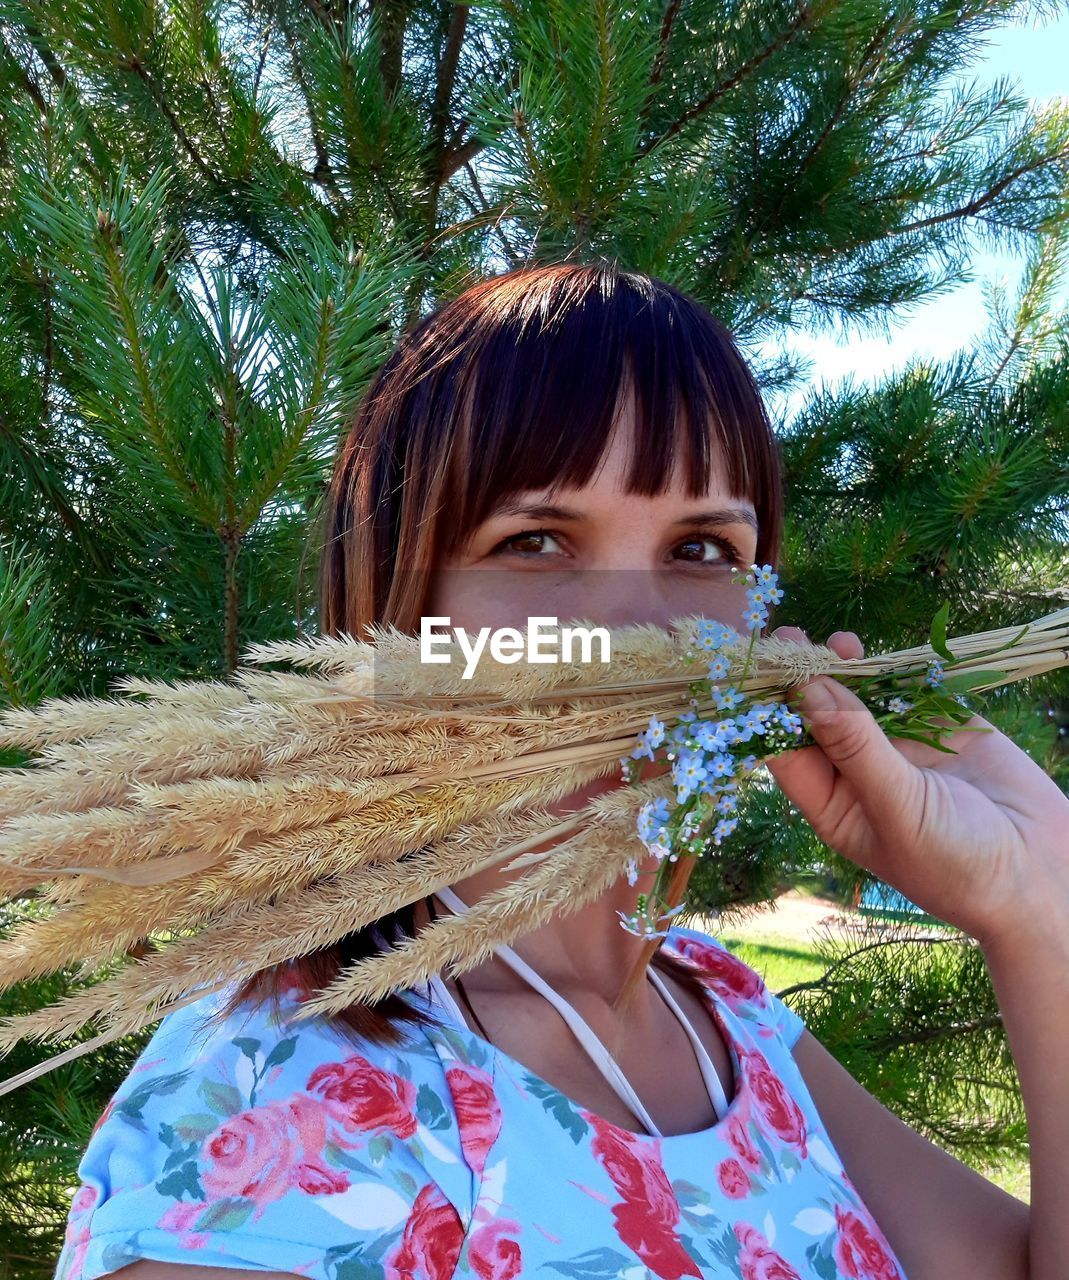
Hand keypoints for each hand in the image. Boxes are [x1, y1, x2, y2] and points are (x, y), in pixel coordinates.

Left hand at [762, 626, 1068, 946]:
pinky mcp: (937, 722)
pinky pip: (904, 686)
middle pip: (815, 715)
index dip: (768, 712)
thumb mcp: (899, 808)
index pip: (786, 751)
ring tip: (840, 644)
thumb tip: (808, 692)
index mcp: (833, 803)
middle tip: (788, 638)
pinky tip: (874, 651)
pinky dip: (889, 666)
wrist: (1040, 874)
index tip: (759, 670)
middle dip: (801, 678)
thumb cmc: (956, 862)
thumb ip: (857, 748)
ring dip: (843, 667)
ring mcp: (896, 744)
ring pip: (856, 695)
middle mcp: (856, 771)